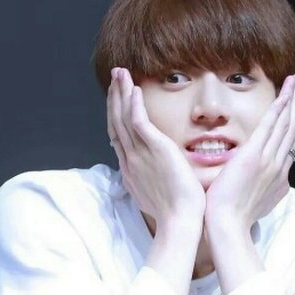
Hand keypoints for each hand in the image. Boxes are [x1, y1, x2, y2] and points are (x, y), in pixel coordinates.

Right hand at [107, 68, 205, 230]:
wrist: (180, 221)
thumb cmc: (175, 212)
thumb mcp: (156, 193)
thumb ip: (152, 178)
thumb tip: (153, 174)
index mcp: (131, 169)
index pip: (119, 136)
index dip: (116, 115)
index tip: (117, 100)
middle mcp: (130, 159)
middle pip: (116, 122)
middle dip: (114, 98)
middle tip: (115, 77)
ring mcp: (139, 154)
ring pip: (124, 117)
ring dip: (121, 93)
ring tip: (120, 73)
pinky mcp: (154, 149)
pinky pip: (139, 121)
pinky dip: (133, 104)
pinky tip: (134, 88)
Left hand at [205, 74, 294, 233]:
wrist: (227, 227)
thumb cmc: (233, 219)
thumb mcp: (255, 203)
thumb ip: (260, 188)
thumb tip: (261, 182)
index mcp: (280, 178)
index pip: (292, 145)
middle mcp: (280, 167)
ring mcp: (269, 161)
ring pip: (287, 124)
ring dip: (293, 99)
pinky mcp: (254, 156)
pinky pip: (271, 126)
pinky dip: (279, 107)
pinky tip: (283, 92)